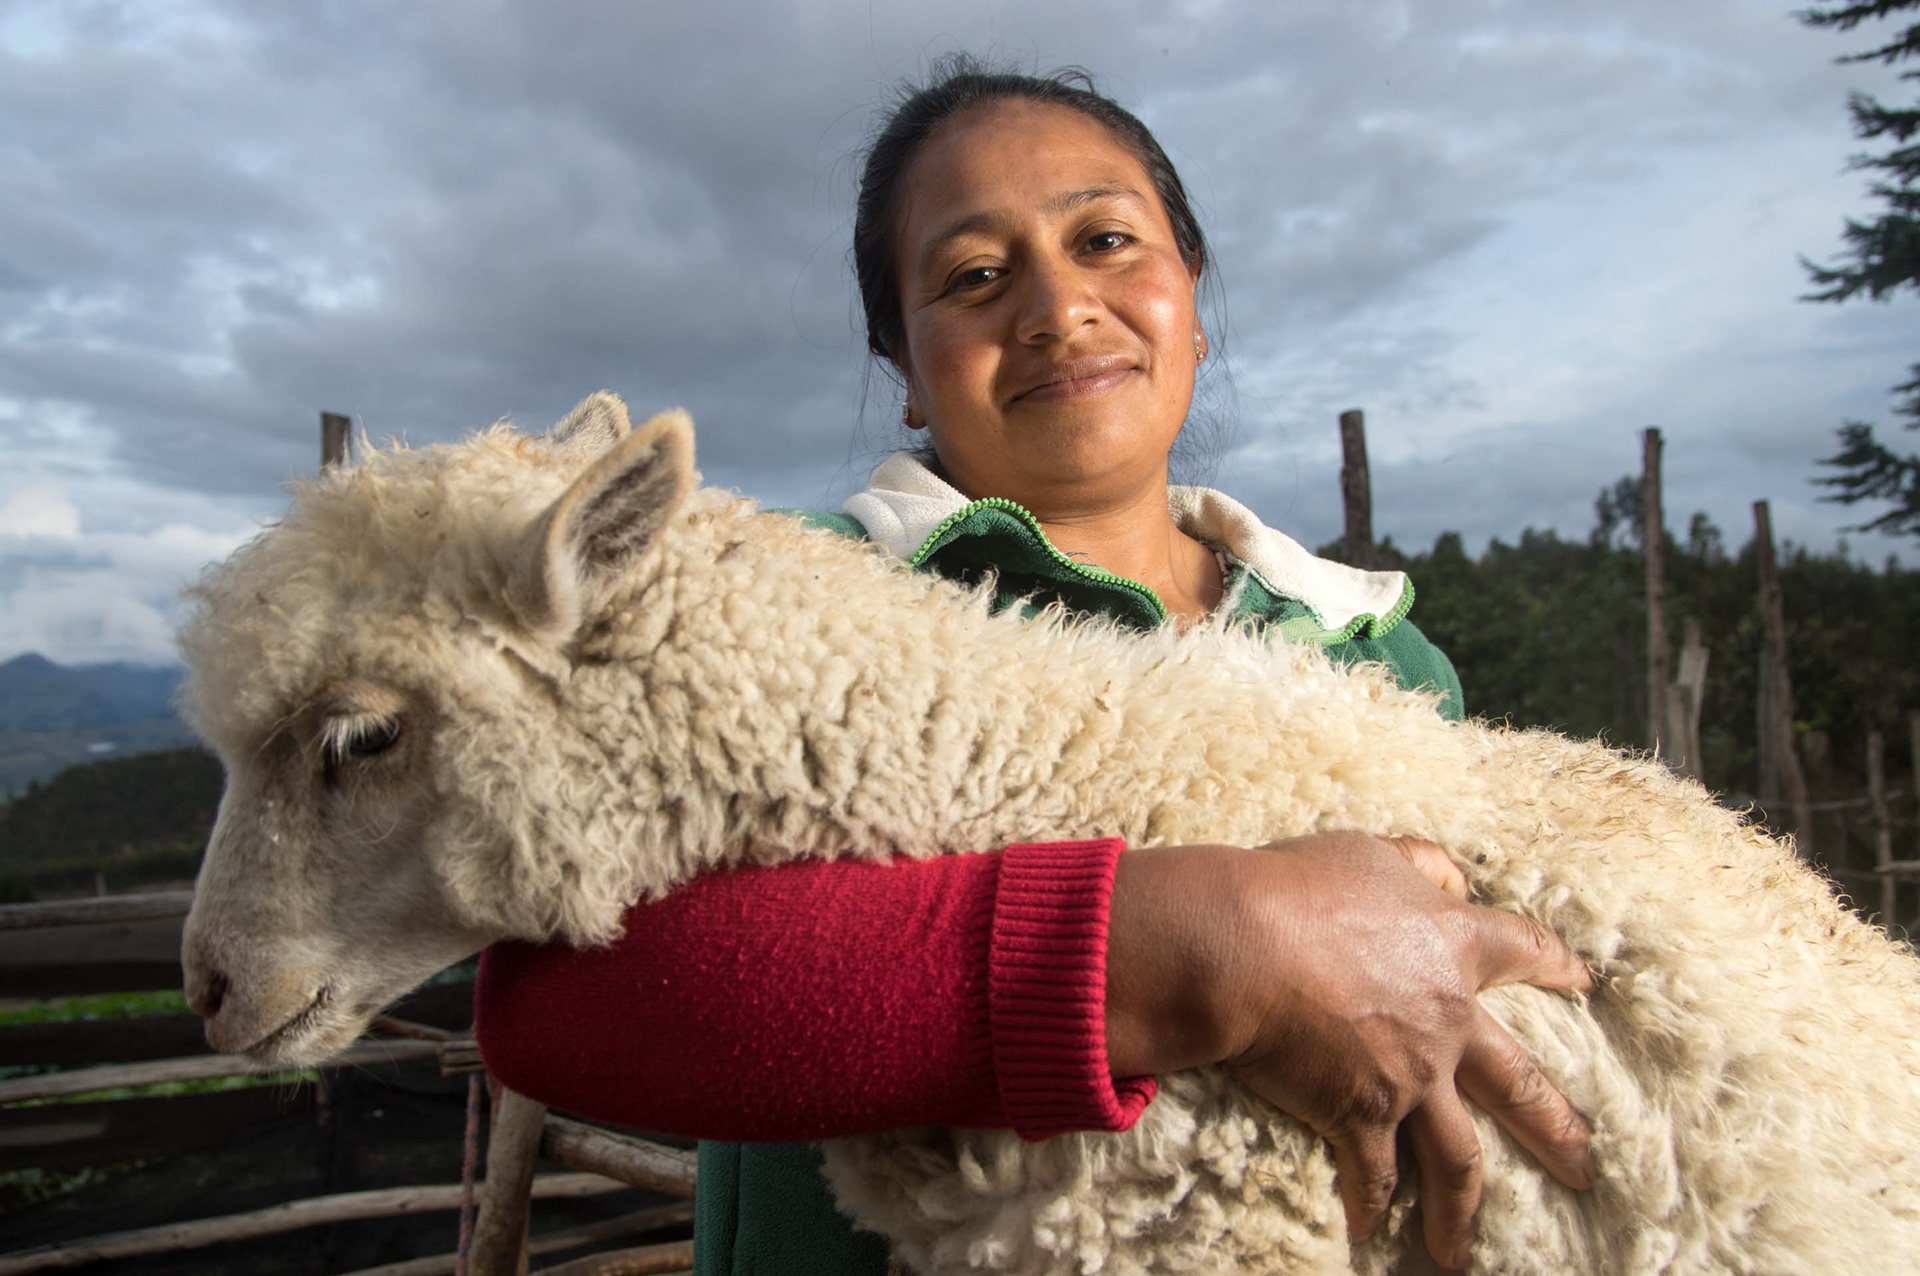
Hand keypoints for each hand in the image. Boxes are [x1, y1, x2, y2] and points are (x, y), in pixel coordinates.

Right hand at [1105, 834, 1596, 1271]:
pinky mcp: (1361, 1114)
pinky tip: (1369, 1231)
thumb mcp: (1368, 852)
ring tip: (1465, 1252)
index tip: (1583, 981)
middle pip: (1520, 1086)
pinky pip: (1374, 1173)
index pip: (1524, 951)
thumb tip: (1453, 878)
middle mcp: (1447, 1020)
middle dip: (1557, 1132)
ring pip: (1457, 1157)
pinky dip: (1372, 1205)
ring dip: (1463, 1210)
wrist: (1245, 945)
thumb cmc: (1298, 888)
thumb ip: (1419, 863)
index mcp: (1453, 947)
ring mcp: (1412, 1075)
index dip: (1556, 964)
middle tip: (1588, 1169)